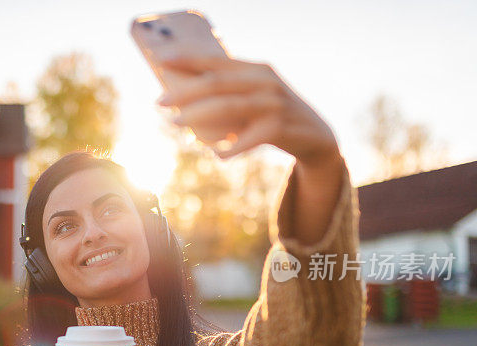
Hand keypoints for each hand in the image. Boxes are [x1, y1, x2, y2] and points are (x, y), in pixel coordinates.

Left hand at [157, 55, 340, 168]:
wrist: (317, 138)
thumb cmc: (272, 117)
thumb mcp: (252, 99)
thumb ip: (225, 95)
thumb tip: (181, 100)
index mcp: (256, 69)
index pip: (217, 61)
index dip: (188, 59)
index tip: (159, 61)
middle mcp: (265, 81)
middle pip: (217, 83)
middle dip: (184, 92)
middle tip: (159, 103)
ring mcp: (275, 103)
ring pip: (228, 107)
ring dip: (197, 117)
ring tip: (175, 124)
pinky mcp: (282, 128)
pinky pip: (248, 139)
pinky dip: (231, 147)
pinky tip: (218, 155)